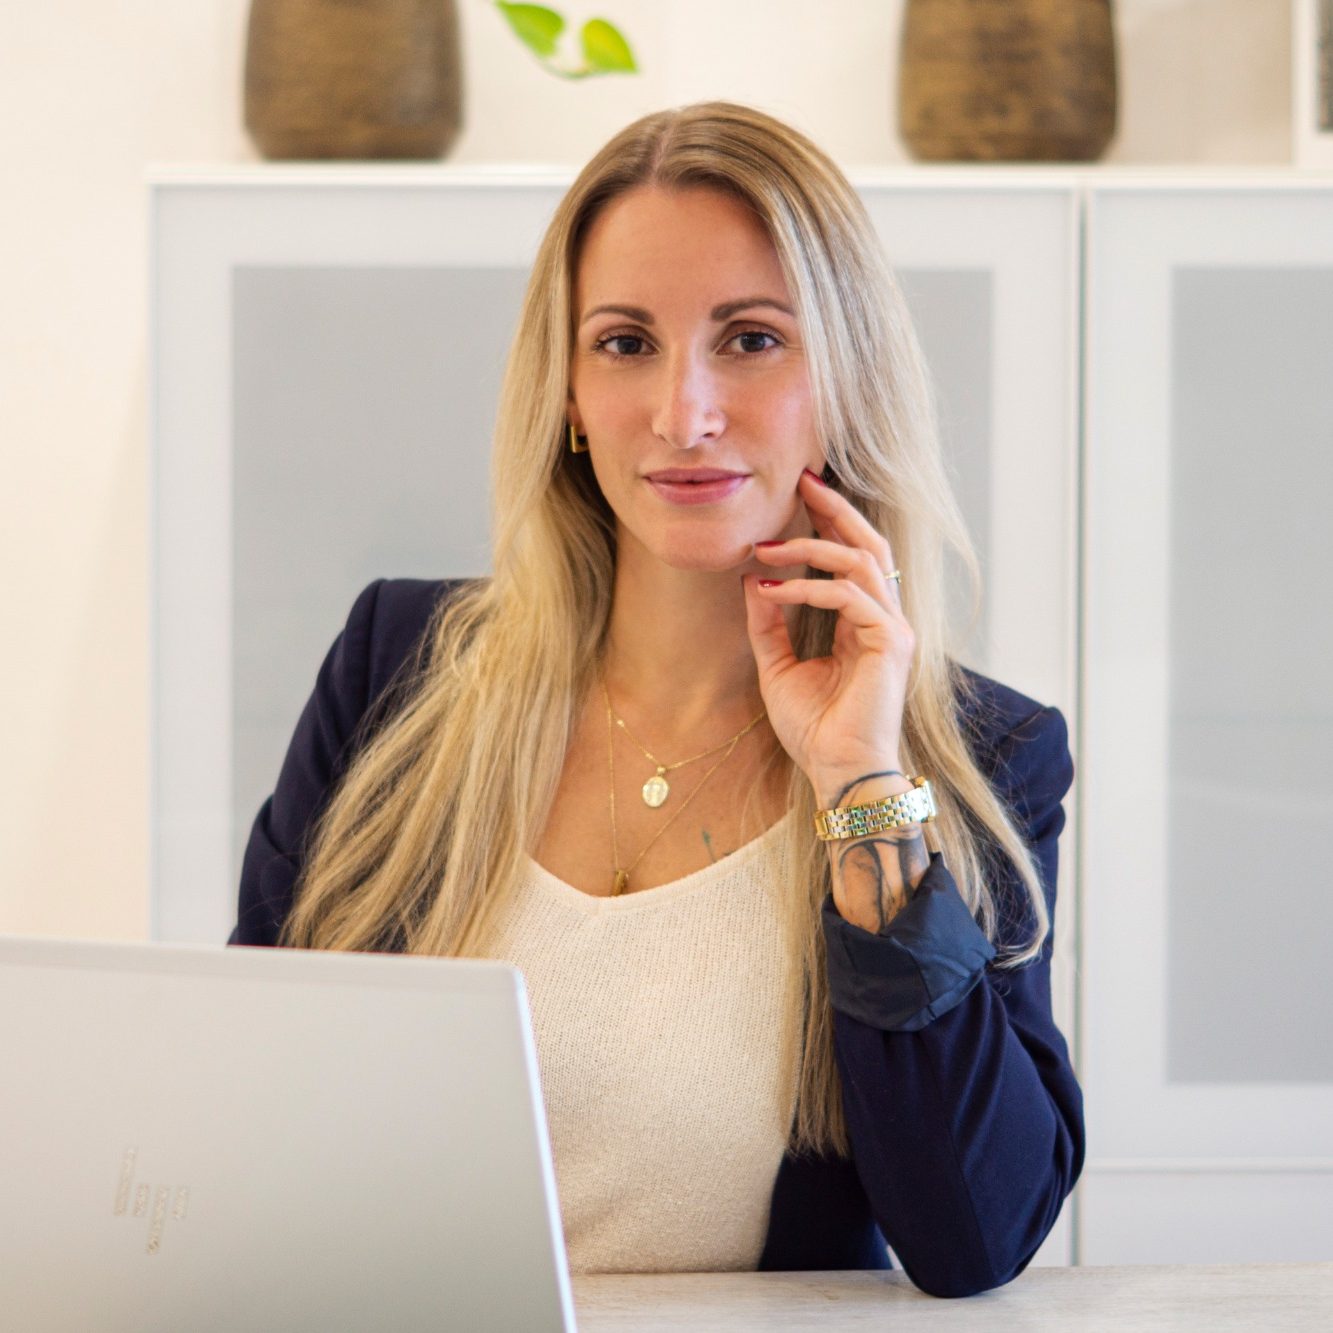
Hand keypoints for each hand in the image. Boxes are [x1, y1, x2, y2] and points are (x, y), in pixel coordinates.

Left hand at [741, 468, 915, 803]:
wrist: (837, 770)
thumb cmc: (814, 728)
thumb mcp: (777, 666)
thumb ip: (768, 623)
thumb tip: (750, 579)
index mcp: (865, 622)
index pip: (853, 557)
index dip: (831, 521)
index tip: (801, 491)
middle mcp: (886, 619)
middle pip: (869, 545)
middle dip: (836, 509)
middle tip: (802, 481)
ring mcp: (894, 629)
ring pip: (862, 562)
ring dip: (811, 548)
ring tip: (766, 547)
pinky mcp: (891, 644)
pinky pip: (849, 597)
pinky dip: (808, 588)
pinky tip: (774, 590)